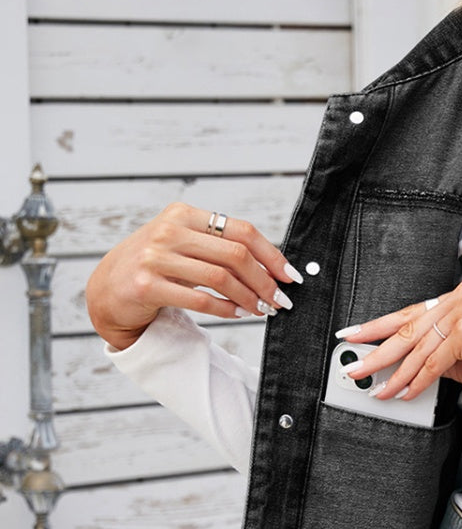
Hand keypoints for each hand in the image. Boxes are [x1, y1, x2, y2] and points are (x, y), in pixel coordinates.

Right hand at [86, 201, 302, 351]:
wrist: (106, 289)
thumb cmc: (154, 266)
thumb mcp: (183, 245)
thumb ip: (219, 247)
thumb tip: (271, 267)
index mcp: (183, 214)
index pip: (241, 230)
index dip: (271, 254)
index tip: (289, 276)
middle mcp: (168, 231)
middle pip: (235, 254)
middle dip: (265, 281)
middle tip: (279, 300)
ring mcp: (155, 257)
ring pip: (221, 278)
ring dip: (248, 297)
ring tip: (261, 309)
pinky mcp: (147, 285)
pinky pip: (200, 300)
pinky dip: (226, 309)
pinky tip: (237, 314)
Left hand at [337, 278, 461, 408]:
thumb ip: (437, 353)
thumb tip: (404, 364)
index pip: (413, 312)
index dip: (380, 326)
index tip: (356, 334)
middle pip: (409, 327)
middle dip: (375, 348)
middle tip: (353, 364)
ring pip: (417, 348)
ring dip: (393, 373)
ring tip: (374, 387)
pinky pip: (433, 363)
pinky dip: (416, 382)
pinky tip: (403, 393)